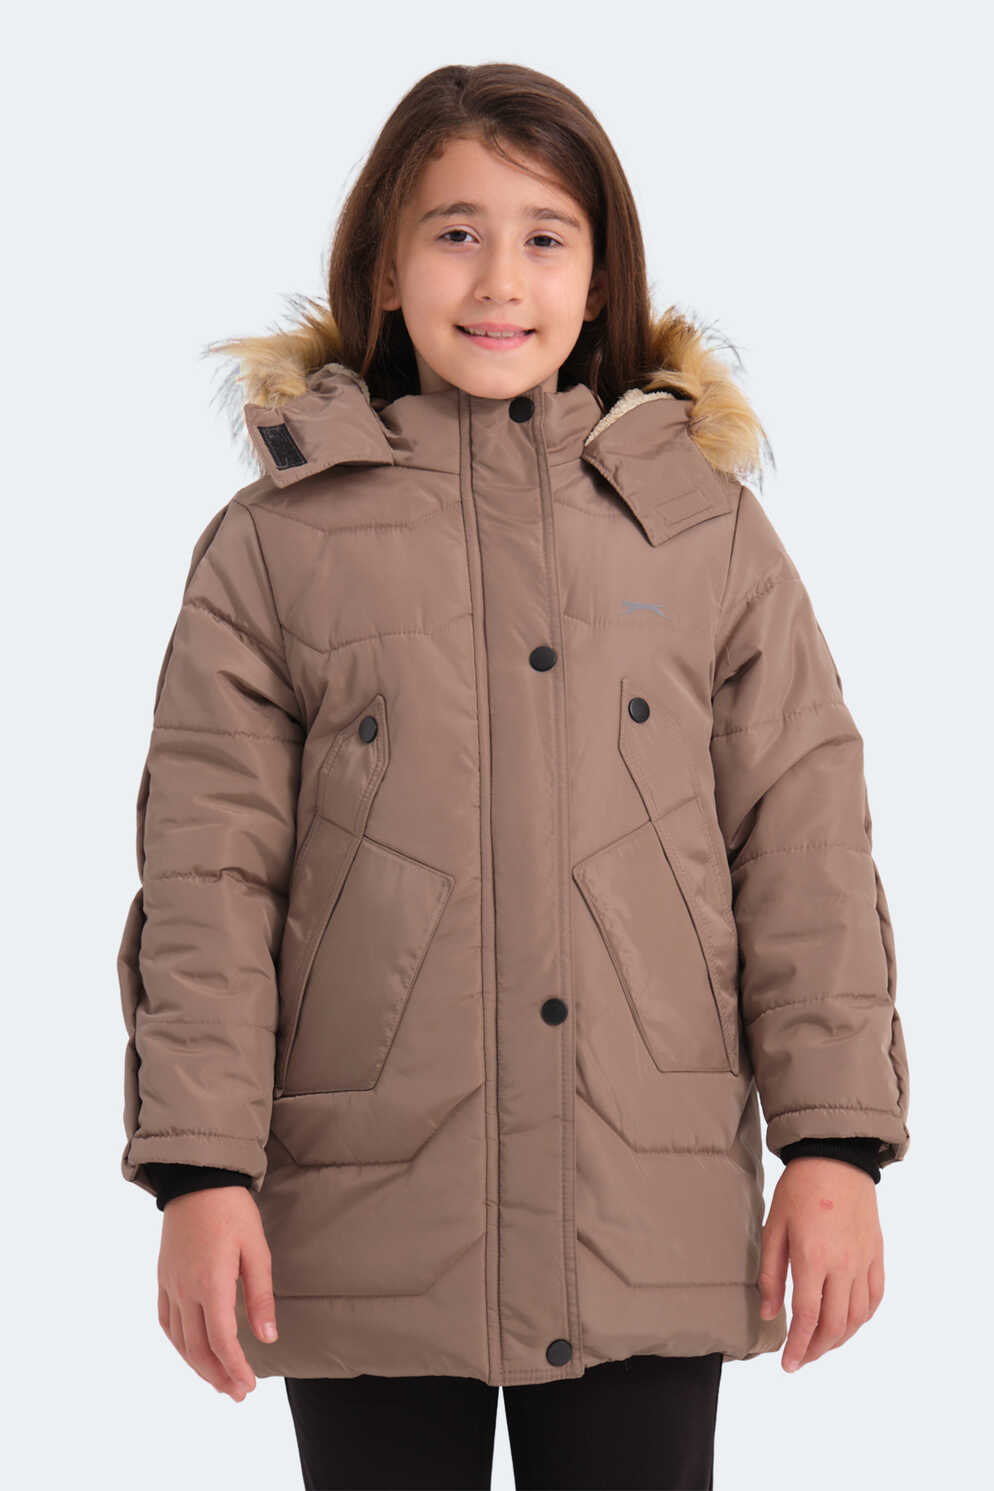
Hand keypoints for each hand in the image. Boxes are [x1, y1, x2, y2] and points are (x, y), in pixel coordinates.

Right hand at [157, 1186, 277, 1400]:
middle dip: (218, 1376)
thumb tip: (268, 1338)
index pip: (221, 1340)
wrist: (198, 1181)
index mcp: (211, 1282)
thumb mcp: (256, 1250)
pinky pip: (166, 1321)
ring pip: (179, 1340)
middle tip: (238, 1393)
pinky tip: (191, 1353)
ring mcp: (170, 1284)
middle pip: (198, 1348)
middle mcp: (185, 1289)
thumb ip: (260, 1297)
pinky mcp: (163, 1278)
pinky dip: (178, 1344)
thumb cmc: (233, 1212)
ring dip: (198, 1366)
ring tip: (218, 1382)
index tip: (250, 1385)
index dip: (236, 1367)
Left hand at [758, 1157, 883, 1371]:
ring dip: (840, 1339)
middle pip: (835, 1325)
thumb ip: (771, 1274)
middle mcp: (843, 1266)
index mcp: (813, 1258)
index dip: (798, 1346)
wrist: (836, 1159)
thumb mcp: (774, 1227)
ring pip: (857, 1317)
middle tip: (801, 1360)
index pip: (808, 1318)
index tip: (788, 1364)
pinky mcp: (877, 1254)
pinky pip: (875, 1297)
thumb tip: (770, 1313)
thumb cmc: (799, 1189)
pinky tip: (849, 1323)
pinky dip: (862, 1318)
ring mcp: (864, 1261)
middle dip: (817, 1350)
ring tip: (821, 1346)